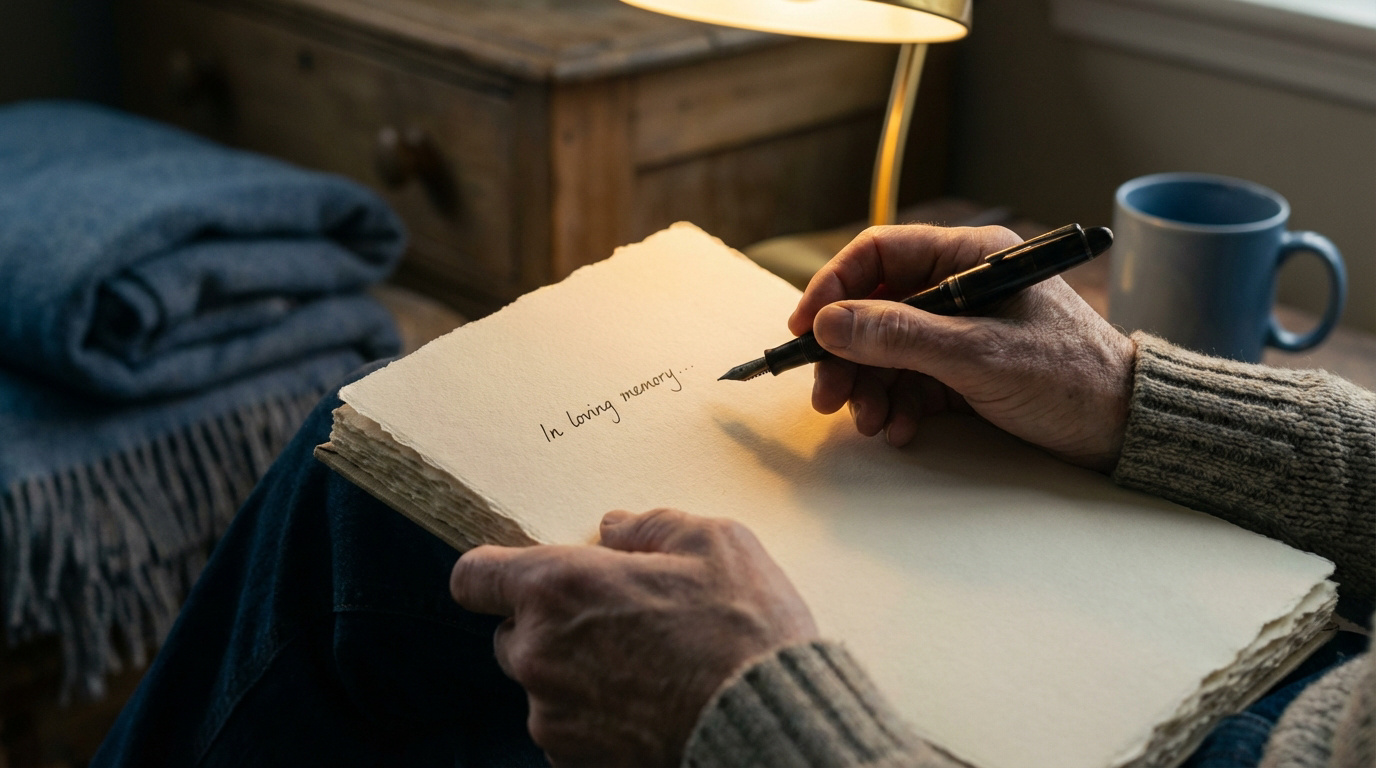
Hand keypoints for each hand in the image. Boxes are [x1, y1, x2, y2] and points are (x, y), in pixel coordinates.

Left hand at [449, 508, 817, 767]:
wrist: (768, 730)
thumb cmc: (743, 630)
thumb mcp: (714, 544)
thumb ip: (651, 526)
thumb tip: (614, 528)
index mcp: (559, 587)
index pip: (473, 577)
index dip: (492, 575)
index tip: (518, 578)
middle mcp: (539, 653)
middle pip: (510, 633)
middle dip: (551, 625)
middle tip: (617, 622)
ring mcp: (552, 715)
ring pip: (543, 685)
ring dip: (576, 674)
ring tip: (646, 669)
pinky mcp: (574, 761)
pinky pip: (569, 729)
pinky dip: (596, 718)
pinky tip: (649, 708)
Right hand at [789, 224, 1135, 472]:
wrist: (1123, 428)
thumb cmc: (1068, 377)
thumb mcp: (978, 355)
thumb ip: (900, 336)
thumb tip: (828, 323)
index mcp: (969, 258)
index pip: (879, 255)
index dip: (833, 288)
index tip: (804, 329)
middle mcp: (959, 288)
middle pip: (874, 310)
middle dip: (847, 356)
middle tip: (827, 397)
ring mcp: (959, 331)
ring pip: (885, 352)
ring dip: (868, 389)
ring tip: (871, 424)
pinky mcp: (962, 371)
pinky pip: (908, 383)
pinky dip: (896, 407)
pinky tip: (900, 430)